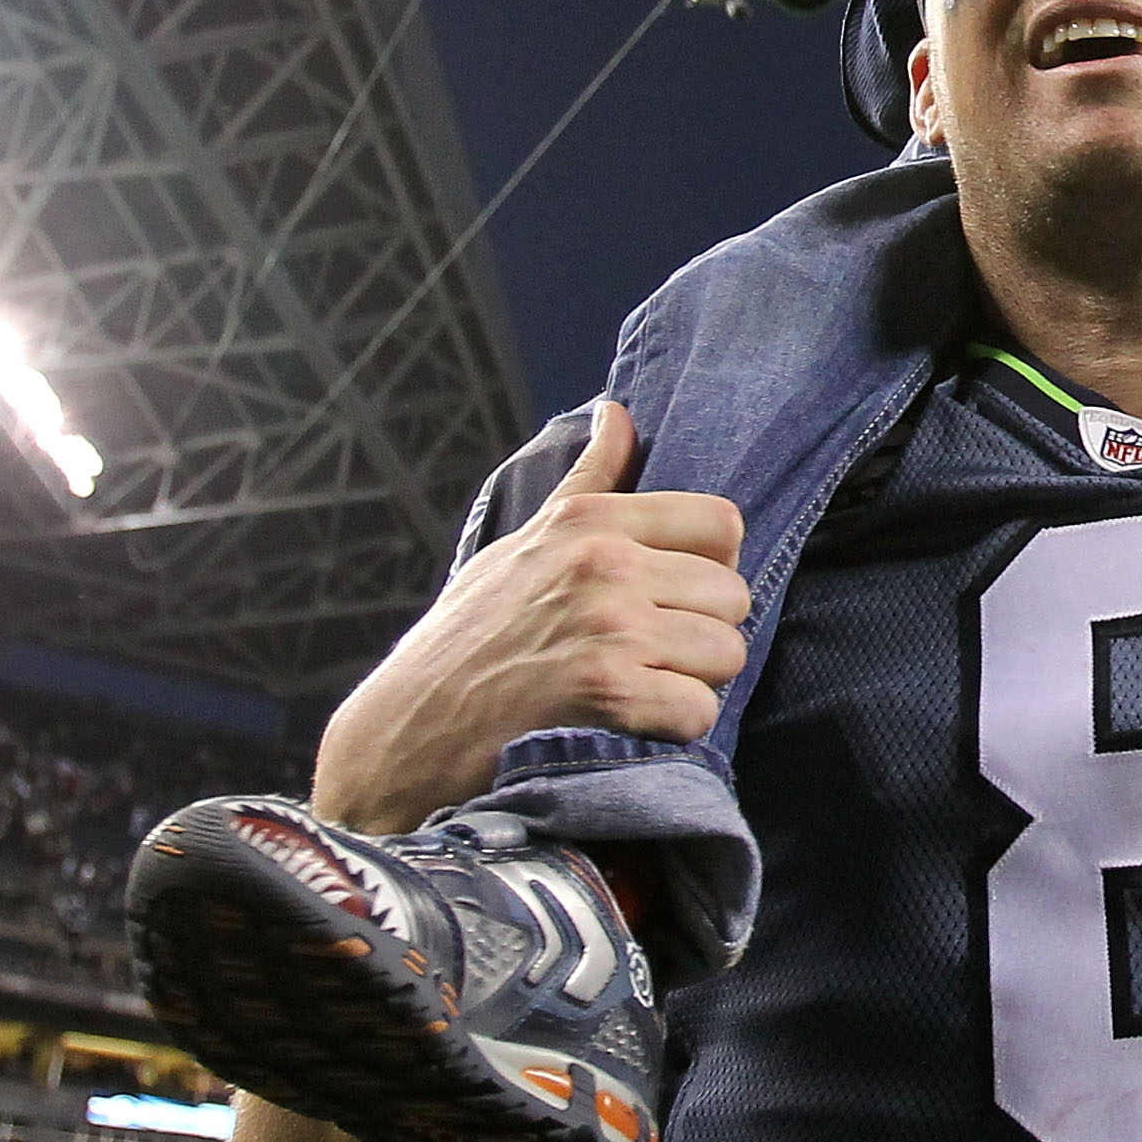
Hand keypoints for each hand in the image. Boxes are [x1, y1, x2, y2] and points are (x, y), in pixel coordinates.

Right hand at [312, 402, 750, 830]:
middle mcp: (603, 563)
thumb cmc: (472, 636)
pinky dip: (673, 728)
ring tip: (633, 688)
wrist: (408, 729)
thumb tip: (617, 411)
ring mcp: (609, 625)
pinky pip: (700, 709)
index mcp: (588, 521)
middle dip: (703, 634)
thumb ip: (588, 480)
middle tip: (645, 655)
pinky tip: (627, 724)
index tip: (673, 596)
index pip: (721, 522)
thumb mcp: (523, 542)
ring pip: (726, 653)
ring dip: (691, 683)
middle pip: (733, 596)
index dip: (711, 567)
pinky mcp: (609, 690)